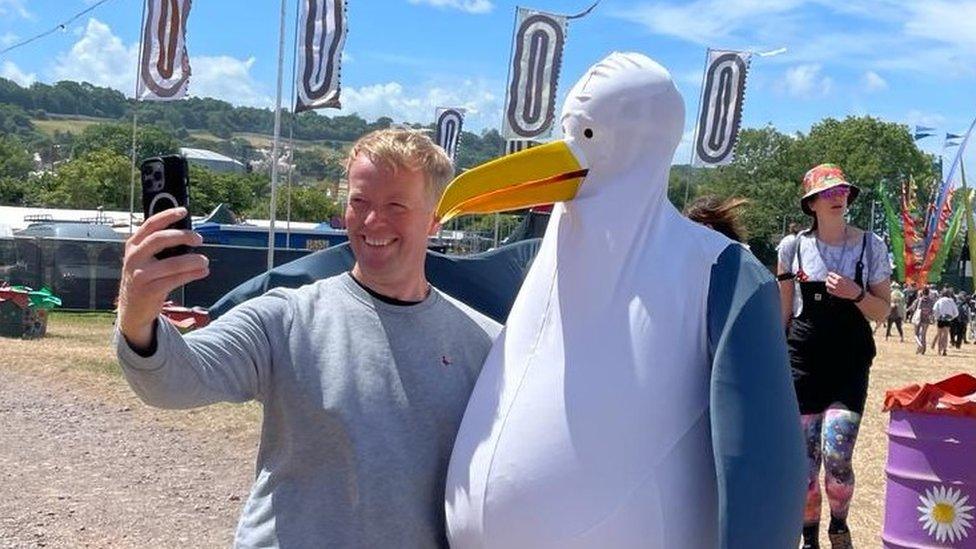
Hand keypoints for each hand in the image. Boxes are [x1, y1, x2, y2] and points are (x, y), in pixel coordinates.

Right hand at [117, 208, 208, 348]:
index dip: (167, 215)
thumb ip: (160, 247)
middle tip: (199, 239)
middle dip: (183, 236)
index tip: (183, 211)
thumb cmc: (145, 278)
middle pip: (159, 239)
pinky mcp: (149, 291)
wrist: (133, 309)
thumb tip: (188, 233)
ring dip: (193, 260)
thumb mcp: (146, 260)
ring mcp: (140, 275)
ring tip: (205, 261)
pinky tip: (203, 272)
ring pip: (172, 263)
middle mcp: (134, 258)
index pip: (150, 225)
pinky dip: (192, 274)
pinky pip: (175, 279)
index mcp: (133, 246)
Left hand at [825, 271, 861, 300]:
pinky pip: (828, 290)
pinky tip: (831, 287)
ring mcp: (835, 288)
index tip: (829, 273)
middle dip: (828, 277)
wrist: (854, 293)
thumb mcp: (846, 277)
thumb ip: (839, 274)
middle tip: (829, 277)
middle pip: (828, 278)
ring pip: (827, 284)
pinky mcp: (835, 293)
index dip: (830, 273)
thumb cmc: (851, 284)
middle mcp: (836, 283)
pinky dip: (829, 288)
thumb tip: (833, 271)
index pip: (831, 274)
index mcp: (839, 278)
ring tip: (829, 282)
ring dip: (828, 282)